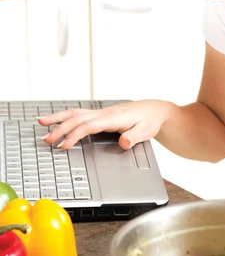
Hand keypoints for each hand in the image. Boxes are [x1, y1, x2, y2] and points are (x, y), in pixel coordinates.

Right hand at [37, 100, 174, 149]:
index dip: (74, 135)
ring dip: (58, 118)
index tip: (63, 145)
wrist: (154, 110)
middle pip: (77, 119)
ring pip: (75, 113)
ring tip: (41, 123)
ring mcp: (101, 113)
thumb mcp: (146, 131)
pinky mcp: (100, 115)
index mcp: (113, 118)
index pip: (88, 126)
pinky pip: (79, 114)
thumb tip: (124, 143)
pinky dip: (65, 117)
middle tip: (46, 140)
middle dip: (60, 128)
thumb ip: (134, 138)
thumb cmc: (149, 121)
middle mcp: (104, 113)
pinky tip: (57, 120)